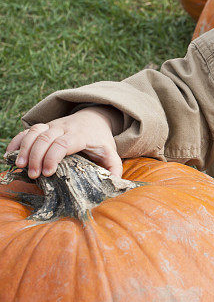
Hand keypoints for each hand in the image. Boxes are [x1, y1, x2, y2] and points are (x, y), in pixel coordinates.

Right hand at [5, 107, 122, 178]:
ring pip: (35, 131)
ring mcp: (52, 125)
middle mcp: (64, 127)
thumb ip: (114, 169)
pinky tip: (10, 154)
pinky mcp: (44, 127)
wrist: (94, 117)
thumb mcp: (111, 153)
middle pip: (46, 137)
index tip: (48, 173)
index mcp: (80, 135)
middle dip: (36, 156)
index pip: (64, 143)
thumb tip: (113, 185)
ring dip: (25, 148)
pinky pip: (27, 130)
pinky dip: (17, 140)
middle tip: (33, 175)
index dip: (53, 156)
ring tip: (19, 166)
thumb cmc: (100, 140)